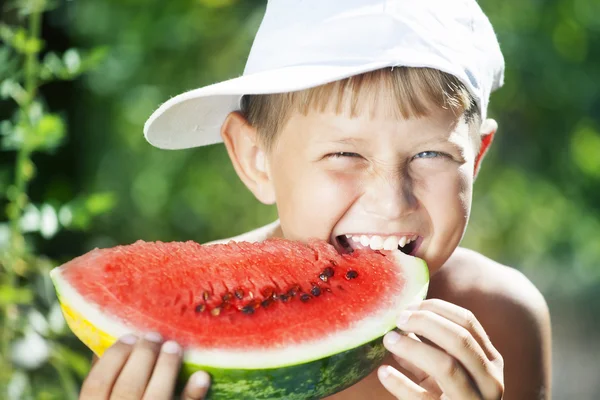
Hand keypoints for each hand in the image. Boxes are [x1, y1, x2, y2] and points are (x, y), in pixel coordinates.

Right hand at [80, 332, 210, 399]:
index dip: (113, 356)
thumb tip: (103, 346)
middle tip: (154, 336)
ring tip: (174, 347)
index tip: (129, 336)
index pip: (96, 384)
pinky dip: (193, 395)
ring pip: (156, 397)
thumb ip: (103, 387)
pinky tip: (202, 375)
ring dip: (167, 368)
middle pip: (128, 386)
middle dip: (144, 355)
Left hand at [378, 299, 503, 398]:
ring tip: (388, 340)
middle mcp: (490, 380)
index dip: (436, 308)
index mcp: (491, 360)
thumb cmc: (450, 396)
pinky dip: (401, 384)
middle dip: (425, 322)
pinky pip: (424, 399)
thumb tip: (401, 319)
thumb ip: (429, 346)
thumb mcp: (447, 370)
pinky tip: (383, 373)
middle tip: (397, 319)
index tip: (409, 304)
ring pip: (447, 366)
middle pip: (459, 339)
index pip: (467, 322)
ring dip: (413, 348)